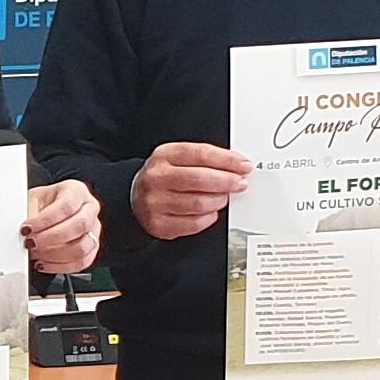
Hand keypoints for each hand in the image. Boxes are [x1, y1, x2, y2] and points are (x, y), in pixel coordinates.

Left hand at [22, 180, 100, 274]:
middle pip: (79, 226)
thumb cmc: (40, 204)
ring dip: (55, 254)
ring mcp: (93, 229)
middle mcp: (89, 208)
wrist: (44, 212)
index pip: (66, 206)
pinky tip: (44, 263)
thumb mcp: (31, 201)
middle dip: (51, 238)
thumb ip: (30, 215)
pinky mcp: (91, 248)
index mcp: (76, 190)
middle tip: (31, 243)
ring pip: (82, 247)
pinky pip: (81, 263)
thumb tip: (26, 233)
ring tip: (36, 253)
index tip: (27, 228)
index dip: (46, 220)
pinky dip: (59, 266)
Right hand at [130, 141, 252, 240]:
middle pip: (200, 179)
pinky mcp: (159, 224)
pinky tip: (210, 211)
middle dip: (227, 181)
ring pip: (199, 203)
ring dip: (219, 201)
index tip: (244, 165)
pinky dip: (209, 218)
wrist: (135, 196)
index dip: (227, 161)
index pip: (201, 155)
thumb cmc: (164, 176)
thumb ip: (205, 159)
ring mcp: (156, 202)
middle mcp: (157, 178)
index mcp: (164, 156)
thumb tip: (237, 166)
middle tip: (240, 183)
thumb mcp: (178, 158)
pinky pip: (194, 224)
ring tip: (223, 197)